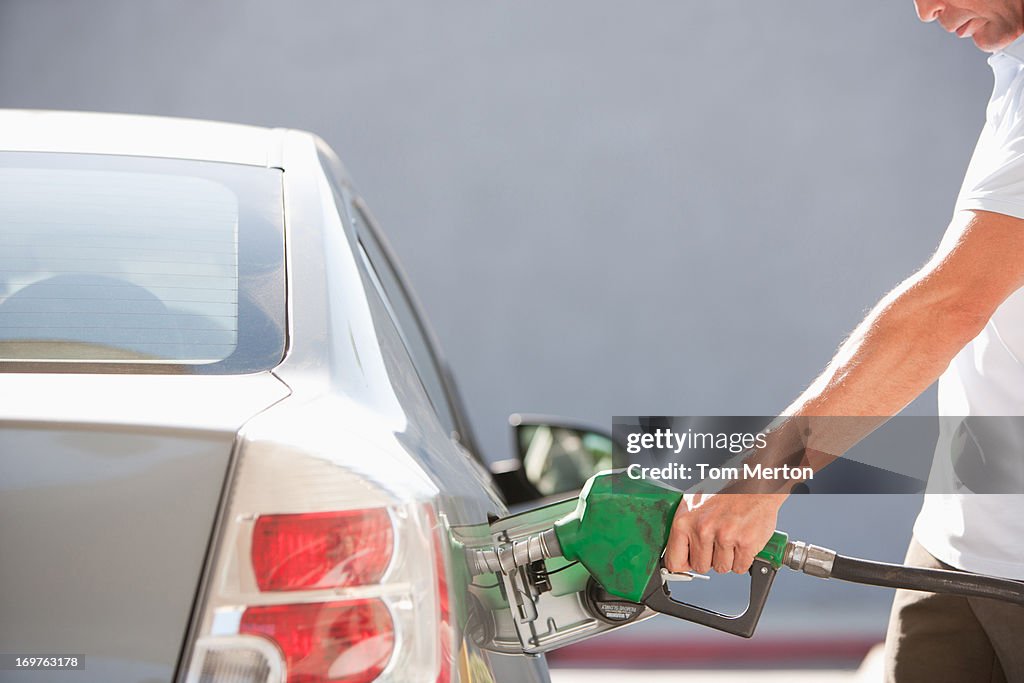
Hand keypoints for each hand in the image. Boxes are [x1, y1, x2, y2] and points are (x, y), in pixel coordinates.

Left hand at [664, 492, 785, 573]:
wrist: (754, 482)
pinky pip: (740, 568)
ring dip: (726, 559)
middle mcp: (703, 530)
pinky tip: (741, 542)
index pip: (674, 561)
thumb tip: (677, 552)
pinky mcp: (746, 543)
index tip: (688, 562)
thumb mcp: (693, 501)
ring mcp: (725, 537)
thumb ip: (684, 527)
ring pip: (721, 568)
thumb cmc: (724, 490)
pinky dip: (742, 560)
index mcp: (685, 521)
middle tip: (715, 543)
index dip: (683, 564)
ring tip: (729, 539)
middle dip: (708, 559)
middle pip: (700, 567)